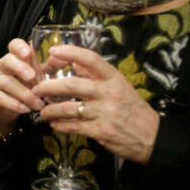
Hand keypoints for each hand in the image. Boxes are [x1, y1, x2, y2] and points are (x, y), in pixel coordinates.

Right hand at [0, 38, 46, 136]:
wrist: (4, 108)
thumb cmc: (24, 87)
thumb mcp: (37, 76)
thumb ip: (49, 67)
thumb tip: (65, 58)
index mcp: (14, 58)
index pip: (13, 45)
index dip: (19, 47)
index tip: (28, 53)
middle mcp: (2, 66)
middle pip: (7, 61)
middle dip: (20, 68)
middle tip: (32, 76)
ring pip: (5, 82)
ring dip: (23, 93)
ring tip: (38, 104)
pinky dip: (13, 104)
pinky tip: (25, 109)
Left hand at [33, 44, 159, 164]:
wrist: (154, 138)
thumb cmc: (133, 110)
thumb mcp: (120, 87)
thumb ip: (97, 76)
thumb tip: (73, 63)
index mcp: (114, 79)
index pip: (91, 59)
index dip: (71, 52)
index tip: (53, 51)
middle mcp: (109, 93)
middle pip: (71, 85)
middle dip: (48, 87)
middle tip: (36, 89)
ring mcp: (105, 113)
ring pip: (68, 108)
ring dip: (50, 110)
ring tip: (43, 111)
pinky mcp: (102, 132)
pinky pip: (74, 126)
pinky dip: (60, 125)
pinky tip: (54, 124)